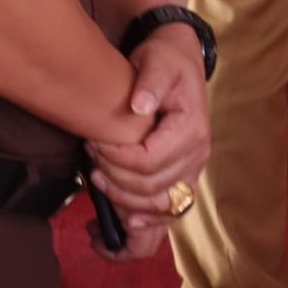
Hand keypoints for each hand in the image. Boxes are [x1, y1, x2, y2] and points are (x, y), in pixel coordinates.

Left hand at [87, 26, 212, 252]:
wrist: (180, 62)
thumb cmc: (167, 61)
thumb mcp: (158, 61)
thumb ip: (151, 81)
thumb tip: (140, 106)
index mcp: (192, 130)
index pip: (149, 162)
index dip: (116, 159)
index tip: (94, 143)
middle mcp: (197, 156)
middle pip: (150, 189)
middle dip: (114, 179)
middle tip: (91, 156)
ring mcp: (192, 171)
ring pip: (158, 208)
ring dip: (123, 202)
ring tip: (96, 180)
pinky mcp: (182, 178)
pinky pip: (166, 213)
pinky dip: (143, 225)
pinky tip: (120, 227)